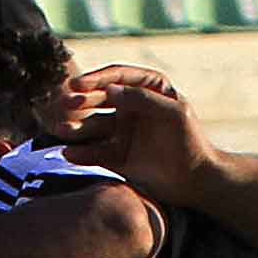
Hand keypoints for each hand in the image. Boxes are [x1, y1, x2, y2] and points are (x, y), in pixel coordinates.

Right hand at [52, 64, 219, 200]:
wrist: (196, 180)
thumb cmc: (191, 142)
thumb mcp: (174, 114)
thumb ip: (144, 99)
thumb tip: (110, 90)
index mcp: (148, 90)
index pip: (118, 77)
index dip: (96, 79)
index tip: (77, 85)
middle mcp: (132, 107)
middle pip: (100, 99)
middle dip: (82, 102)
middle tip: (66, 105)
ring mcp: (122, 132)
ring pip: (93, 126)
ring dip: (77, 128)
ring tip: (62, 131)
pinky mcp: (117, 156)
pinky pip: (95, 152)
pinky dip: (82, 153)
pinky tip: (69, 154)